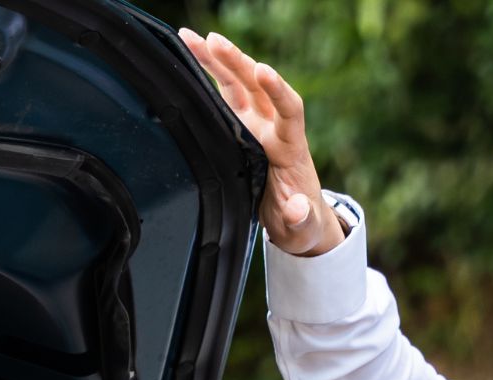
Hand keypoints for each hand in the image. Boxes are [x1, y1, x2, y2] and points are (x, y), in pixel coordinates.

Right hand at [177, 27, 343, 257]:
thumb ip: (300, 218)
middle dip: (237, 63)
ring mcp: (256, 125)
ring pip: (238, 85)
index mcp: (291, 149)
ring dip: (218, 61)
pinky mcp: (241, 127)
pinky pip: (225, 95)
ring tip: (193, 39)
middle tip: (214, 42)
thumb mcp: (302, 228)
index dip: (278, 90)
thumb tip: (296, 208)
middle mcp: (274, 129)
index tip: (263, 71)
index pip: (289, 111)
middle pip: (258, 87)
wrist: (297, 220)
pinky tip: (190, 55)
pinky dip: (209, 75)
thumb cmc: (300, 223)